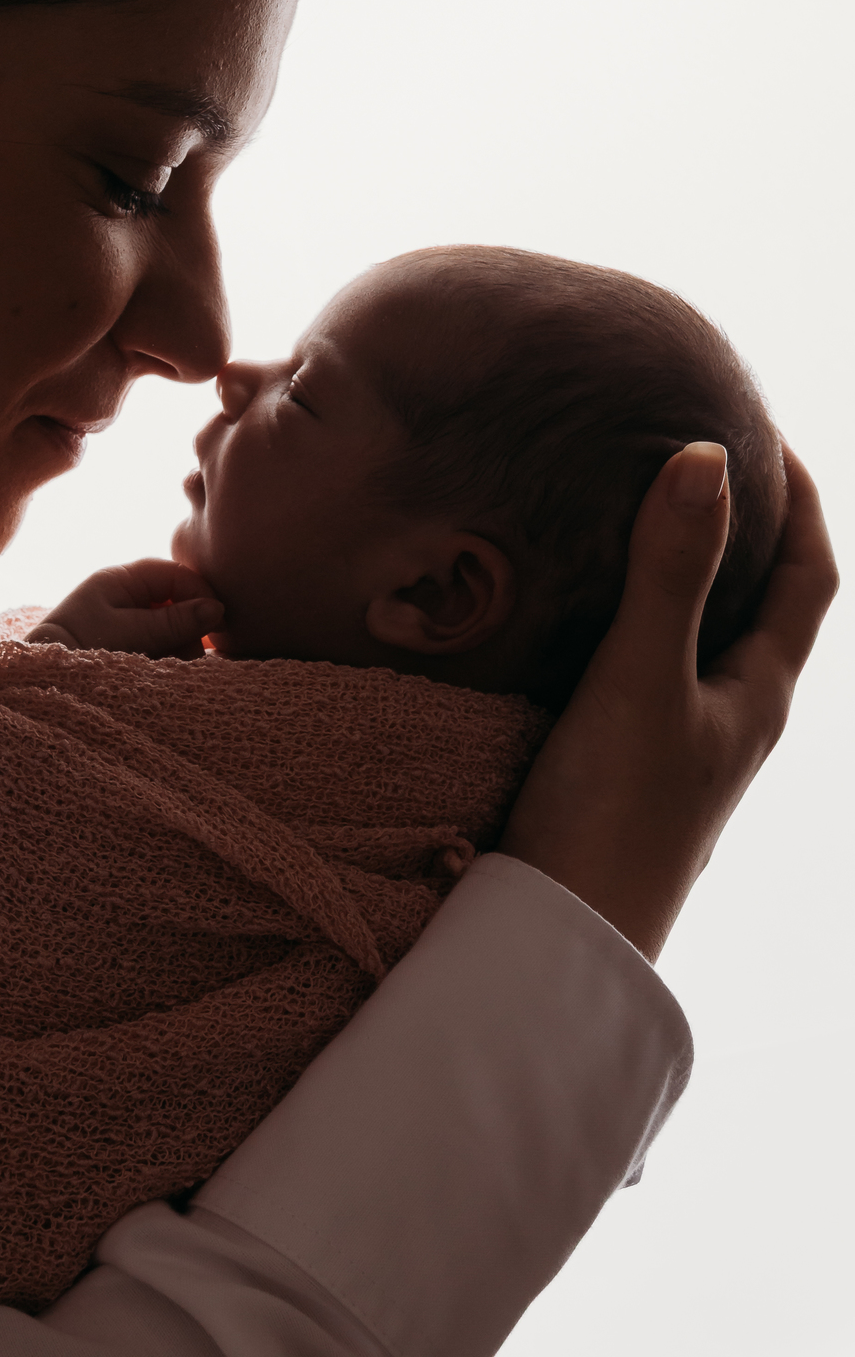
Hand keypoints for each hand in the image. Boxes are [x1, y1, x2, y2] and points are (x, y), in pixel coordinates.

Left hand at [26, 559, 224, 659]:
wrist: (39, 685)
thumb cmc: (79, 650)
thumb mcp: (130, 633)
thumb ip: (173, 622)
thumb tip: (216, 609)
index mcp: (118, 579)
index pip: (172, 573)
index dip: (199, 592)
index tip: (218, 620)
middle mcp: (121, 595)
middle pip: (174, 600)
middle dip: (188, 626)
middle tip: (191, 655)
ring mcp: (122, 621)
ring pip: (168, 626)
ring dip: (178, 646)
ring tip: (174, 669)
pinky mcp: (123, 646)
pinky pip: (156, 645)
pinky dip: (165, 658)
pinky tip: (164, 674)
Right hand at [497, 440, 838, 961]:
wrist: (563, 939)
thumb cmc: (614, 814)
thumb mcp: (641, 679)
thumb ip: (668, 572)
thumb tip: (706, 455)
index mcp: (760, 694)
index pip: (809, 577)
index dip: (803, 501)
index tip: (765, 433)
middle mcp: (733, 719)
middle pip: (764, 606)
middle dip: (747, 529)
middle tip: (697, 462)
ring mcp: (682, 748)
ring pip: (704, 642)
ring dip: (691, 577)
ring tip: (638, 519)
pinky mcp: (628, 770)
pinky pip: (650, 673)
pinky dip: (635, 623)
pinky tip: (579, 615)